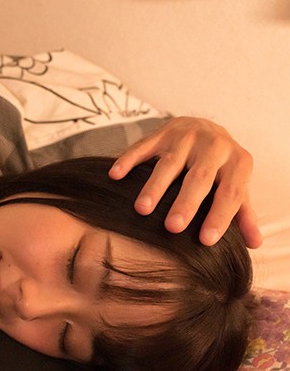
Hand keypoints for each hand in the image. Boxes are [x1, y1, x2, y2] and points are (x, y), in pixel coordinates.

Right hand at [109, 116, 261, 248]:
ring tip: (142, 210)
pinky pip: (143, 146)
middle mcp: (214, 145)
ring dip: (155, 187)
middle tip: (173, 227)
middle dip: (186, 203)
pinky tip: (115, 175)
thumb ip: (242, 213)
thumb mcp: (235, 185)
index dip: (219, 216)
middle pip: (199, 177)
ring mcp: (187, 136)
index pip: (230, 192)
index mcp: (237, 161)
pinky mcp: (163, 131)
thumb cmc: (220, 167)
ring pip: (170, 164)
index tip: (205, 241)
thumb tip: (254, 244)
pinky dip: (128, 160)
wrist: (205, 126)